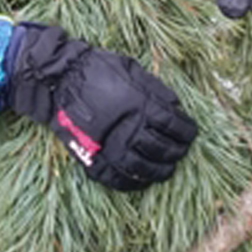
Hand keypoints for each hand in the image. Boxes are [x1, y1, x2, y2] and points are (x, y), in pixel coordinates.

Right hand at [8, 24, 196, 190]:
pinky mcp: (92, 157)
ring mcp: (109, 145)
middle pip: (163, 148)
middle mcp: (128, 127)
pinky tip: (143, 179)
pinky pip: (118, 178)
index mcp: (139, 104)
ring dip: (160, 171)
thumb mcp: (131, 69)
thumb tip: (176, 108)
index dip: (187, 131)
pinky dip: (134, 183)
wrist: (59, 79)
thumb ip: (155, 89)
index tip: (192, 134)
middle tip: (182, 152)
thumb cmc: (97, 68)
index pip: (173, 125)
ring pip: (143, 168)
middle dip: (177, 152)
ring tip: (168, 169)